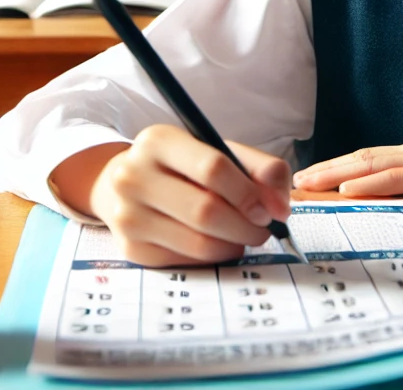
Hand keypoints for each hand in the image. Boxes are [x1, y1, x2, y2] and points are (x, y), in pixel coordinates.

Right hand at [53, 126, 291, 266]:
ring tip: (241, 236)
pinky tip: (215, 244)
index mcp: (158, 141)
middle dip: (246, 226)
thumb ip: (258, 168)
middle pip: (206, 211)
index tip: (268, 209)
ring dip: (233, 245)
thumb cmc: (180, 167)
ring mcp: (127, 215)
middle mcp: (133, 176)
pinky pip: (187, 263)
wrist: (122, 186)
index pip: (212, 168)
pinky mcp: (131, 250)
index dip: (248, 193)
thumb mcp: (216, 151)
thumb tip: (280, 206)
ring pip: (199, 244)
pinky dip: (212, 258)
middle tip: (262, 229)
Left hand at [293, 129, 402, 196]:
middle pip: (362, 158)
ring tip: (306, 183)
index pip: (372, 160)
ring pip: (371, 164)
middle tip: (295, 180)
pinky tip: (347, 189)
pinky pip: (397, 178)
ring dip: (335, 173)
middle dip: (326, 168)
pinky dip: (369, 183)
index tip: (314, 178)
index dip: (340, 167)